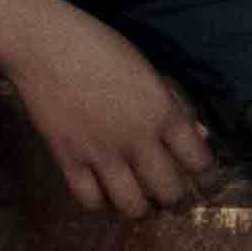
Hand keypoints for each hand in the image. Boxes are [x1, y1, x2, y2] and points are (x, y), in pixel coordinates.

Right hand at [7, 8, 220, 220]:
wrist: (43, 43)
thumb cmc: (99, 46)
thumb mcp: (147, 70)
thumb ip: (173, 105)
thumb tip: (199, 135)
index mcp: (162, 112)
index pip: (200, 161)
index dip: (208, 177)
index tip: (204, 180)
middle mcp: (137, 139)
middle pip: (170, 192)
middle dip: (176, 199)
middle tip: (170, 195)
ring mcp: (101, 153)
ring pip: (132, 206)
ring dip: (140, 207)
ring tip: (138, 200)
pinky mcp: (69, 160)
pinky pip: (91, 201)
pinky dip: (100, 201)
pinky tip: (102, 191)